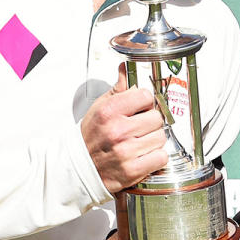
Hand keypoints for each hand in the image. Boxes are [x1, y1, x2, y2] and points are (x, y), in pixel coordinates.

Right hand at [81, 64, 167, 191]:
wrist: (79, 167)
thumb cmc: (91, 136)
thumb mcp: (99, 108)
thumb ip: (117, 89)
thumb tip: (125, 69)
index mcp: (109, 111)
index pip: (145, 96)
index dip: (145, 102)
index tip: (141, 108)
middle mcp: (117, 130)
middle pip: (156, 117)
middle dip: (151, 122)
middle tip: (140, 127)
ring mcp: (125, 152)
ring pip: (161, 137)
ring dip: (154, 140)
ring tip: (140, 142)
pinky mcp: (132, 170)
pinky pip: (161, 157)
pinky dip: (156, 157)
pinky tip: (144, 156)